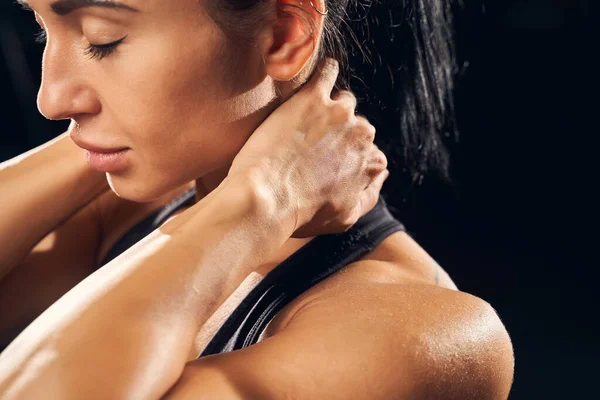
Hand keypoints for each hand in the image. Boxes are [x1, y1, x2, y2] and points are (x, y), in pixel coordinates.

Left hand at [227, 58, 388, 237]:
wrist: (268, 197)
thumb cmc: (302, 213)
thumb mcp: (346, 218)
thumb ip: (370, 194)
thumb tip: (381, 175)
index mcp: (372, 163)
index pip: (368, 153)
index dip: (347, 157)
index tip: (327, 162)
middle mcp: (363, 135)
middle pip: (356, 126)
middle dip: (339, 133)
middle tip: (311, 143)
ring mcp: (339, 113)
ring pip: (343, 101)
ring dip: (330, 107)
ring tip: (307, 117)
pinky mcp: (313, 97)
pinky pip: (327, 71)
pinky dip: (324, 71)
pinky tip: (314, 76)